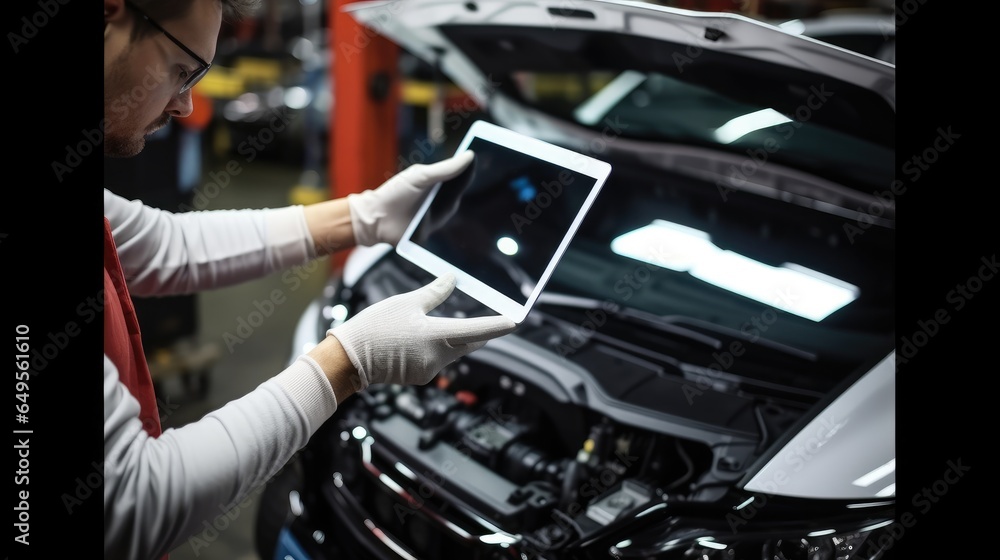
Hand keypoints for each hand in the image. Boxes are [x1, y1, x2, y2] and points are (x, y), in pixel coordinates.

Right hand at [327, 273, 515, 387]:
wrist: (349, 358)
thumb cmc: (375, 327)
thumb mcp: (407, 303)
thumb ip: (435, 292)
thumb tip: (452, 279)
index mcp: (437, 336)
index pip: (477, 330)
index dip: (498, 325)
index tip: (515, 322)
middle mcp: (438, 357)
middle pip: (468, 343)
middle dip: (477, 333)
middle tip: (487, 321)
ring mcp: (429, 371)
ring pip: (452, 352)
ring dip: (451, 340)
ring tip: (428, 326)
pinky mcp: (420, 378)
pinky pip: (436, 361)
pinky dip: (434, 350)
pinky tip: (415, 342)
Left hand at [348, 150, 474, 246]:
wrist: (375, 219)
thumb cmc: (395, 193)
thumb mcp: (421, 177)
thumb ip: (445, 169)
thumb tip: (469, 156)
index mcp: (437, 184)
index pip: (459, 176)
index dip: (471, 170)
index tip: (484, 157)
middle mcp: (440, 200)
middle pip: (460, 192)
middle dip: (470, 183)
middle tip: (484, 172)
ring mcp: (437, 217)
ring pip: (453, 208)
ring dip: (458, 200)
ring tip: (462, 191)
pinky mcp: (432, 231)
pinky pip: (444, 225)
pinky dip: (446, 217)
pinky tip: (448, 208)